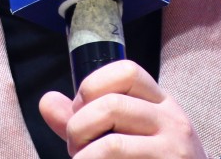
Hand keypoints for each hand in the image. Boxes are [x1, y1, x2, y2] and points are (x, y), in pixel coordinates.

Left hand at [39, 60, 206, 158]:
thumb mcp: (128, 137)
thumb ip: (86, 121)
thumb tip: (46, 101)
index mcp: (161, 103)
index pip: (127, 71)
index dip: (92, 85)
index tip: (81, 111)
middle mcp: (173, 121)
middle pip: (111, 106)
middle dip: (78, 128)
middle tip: (75, 148)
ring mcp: (173, 152)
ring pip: (111, 145)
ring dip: (83, 158)